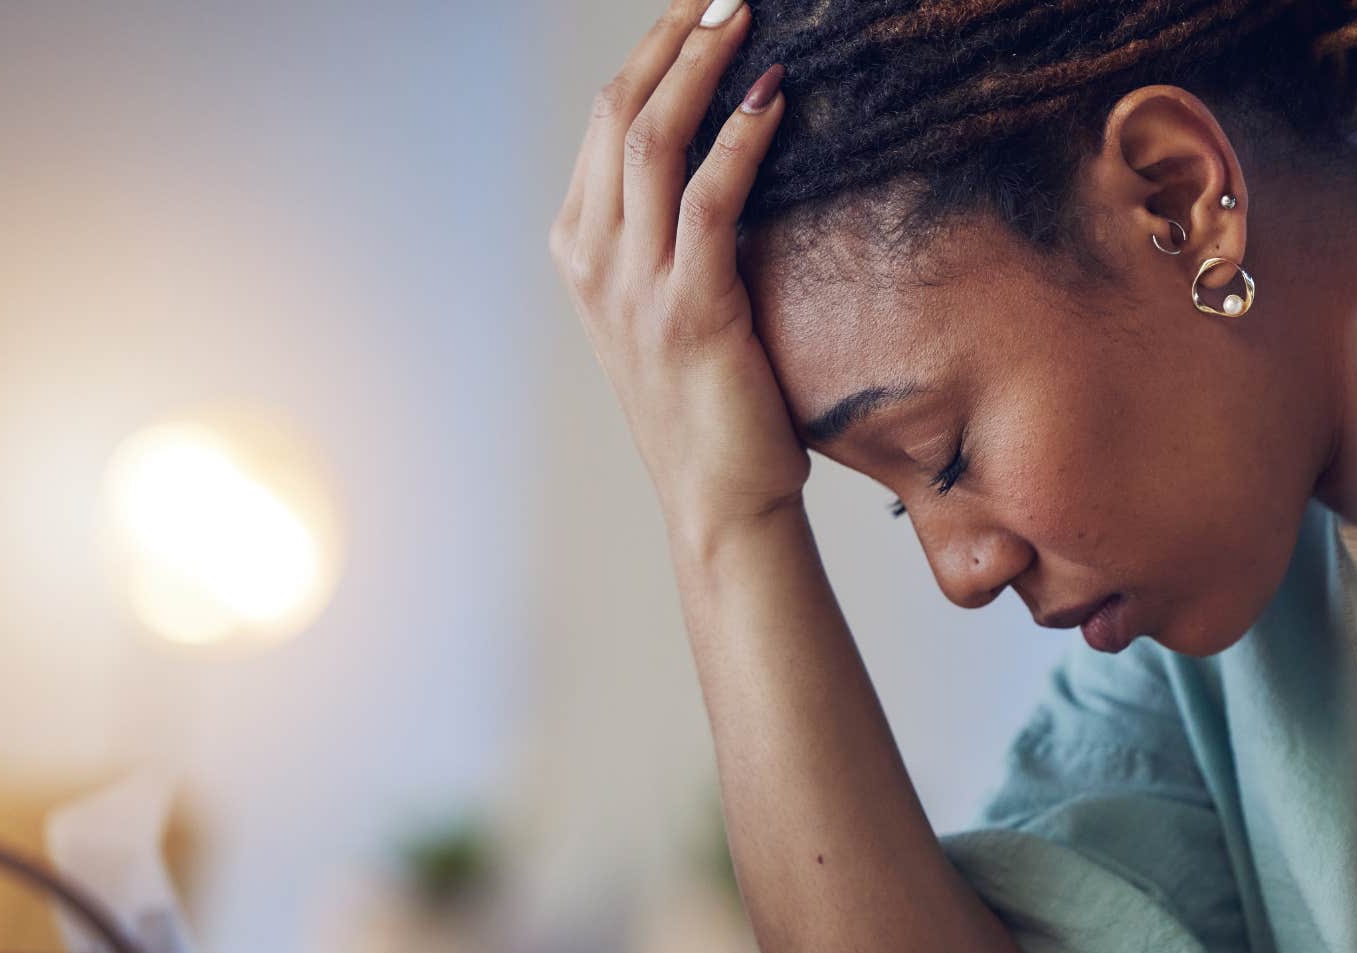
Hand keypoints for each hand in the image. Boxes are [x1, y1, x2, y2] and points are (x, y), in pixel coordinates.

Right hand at [550, 0, 803, 542]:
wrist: (718, 500)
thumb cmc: (707, 409)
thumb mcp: (665, 311)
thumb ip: (669, 239)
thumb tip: (719, 162)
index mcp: (580, 254)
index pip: (604, 125)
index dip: (650, 56)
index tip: (696, 14)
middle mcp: (593, 262)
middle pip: (619, 113)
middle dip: (671, 40)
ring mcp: (633, 287)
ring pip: (653, 140)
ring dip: (703, 65)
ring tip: (745, 15)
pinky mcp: (690, 309)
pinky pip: (710, 198)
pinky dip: (742, 137)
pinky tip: (776, 97)